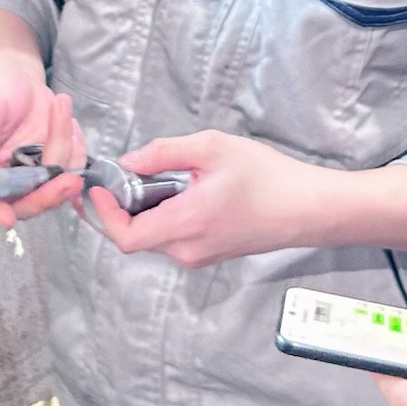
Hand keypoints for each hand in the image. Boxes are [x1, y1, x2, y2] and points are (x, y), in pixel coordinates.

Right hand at [0, 49, 85, 225]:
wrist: (13, 74)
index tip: (8, 217)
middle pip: (18, 206)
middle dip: (45, 196)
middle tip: (68, 180)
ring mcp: (23, 177)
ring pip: (49, 188)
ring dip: (62, 149)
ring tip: (58, 107)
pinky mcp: (47, 168)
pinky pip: (68, 170)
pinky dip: (74, 147)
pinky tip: (65, 118)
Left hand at [86, 130, 329, 266]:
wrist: (307, 208)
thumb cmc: (265, 176)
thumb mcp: (212, 148)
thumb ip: (163, 152)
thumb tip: (128, 161)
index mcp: (184, 225)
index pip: (125, 237)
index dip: (104, 214)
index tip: (99, 187)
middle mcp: (187, 250)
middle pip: (136, 236)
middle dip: (124, 206)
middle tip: (130, 173)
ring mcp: (199, 257)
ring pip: (155, 237)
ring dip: (147, 210)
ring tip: (165, 178)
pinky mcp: (210, 254)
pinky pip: (174, 238)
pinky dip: (166, 216)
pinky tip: (184, 191)